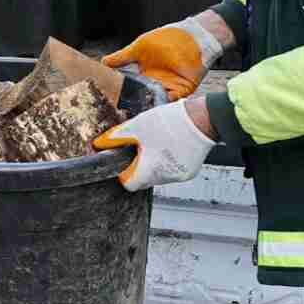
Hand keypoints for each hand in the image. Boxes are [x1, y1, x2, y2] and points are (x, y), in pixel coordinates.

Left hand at [93, 97, 216, 191]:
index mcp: (151, 170)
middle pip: (144, 179)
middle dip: (140, 166)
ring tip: (158, 143)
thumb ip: (117, 137)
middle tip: (142, 147)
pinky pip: (172, 171)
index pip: (130, 184)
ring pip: (159, 175)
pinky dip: (168, 162)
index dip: (124, 172)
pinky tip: (171, 145)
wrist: (202, 119)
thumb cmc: (170, 122)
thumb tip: (101, 143)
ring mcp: (180, 176)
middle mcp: (166, 178)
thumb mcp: (137, 126)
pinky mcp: (190, 172)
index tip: (125, 160)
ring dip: (155, 163)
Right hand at [104, 12, 231, 101]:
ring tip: (143, 109)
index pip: (133, 89)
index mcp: (144, 75)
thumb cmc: (165, 38)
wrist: (190, 35)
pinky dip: (168, 101)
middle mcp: (156, 83)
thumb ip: (121, 57)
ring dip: (152, 105)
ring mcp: (170, 86)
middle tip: (128, 111)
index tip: (115, 101)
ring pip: (158, 101)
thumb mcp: (138, 48)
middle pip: (145, 98)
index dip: (125, 95)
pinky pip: (174, 98)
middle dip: (138, 105)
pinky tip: (161, 100)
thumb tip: (101, 63)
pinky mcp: (183, 88)